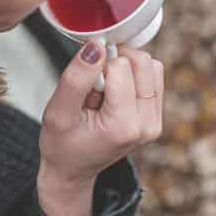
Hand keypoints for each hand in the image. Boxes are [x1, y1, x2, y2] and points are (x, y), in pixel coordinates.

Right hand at [37, 42, 163, 215]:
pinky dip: (134, 75)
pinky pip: (154, 76)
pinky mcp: (157, 115)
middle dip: (114, 65)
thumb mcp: (58, 111)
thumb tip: (96, 46)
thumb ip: (76, 77)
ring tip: (105, 93)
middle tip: (96, 90)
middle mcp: (147, 124)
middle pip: (142, 62)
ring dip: (126, 69)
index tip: (87, 90)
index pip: (120, 66)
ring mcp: (155, 121)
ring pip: (152, 66)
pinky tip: (116, 93)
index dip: (97, 69)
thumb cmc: (62, 144)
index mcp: (124, 126)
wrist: (73, 169)